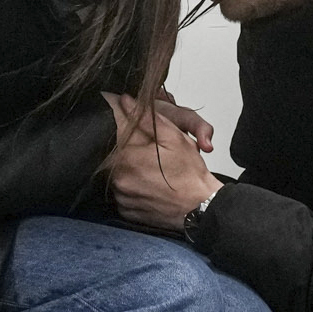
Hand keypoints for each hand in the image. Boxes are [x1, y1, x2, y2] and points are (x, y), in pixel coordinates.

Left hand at [104, 101, 219, 234]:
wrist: (200, 208)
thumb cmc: (190, 174)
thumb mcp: (173, 138)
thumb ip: (146, 118)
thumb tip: (125, 102)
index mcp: (126, 157)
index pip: (114, 131)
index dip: (122, 123)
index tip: (132, 126)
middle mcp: (119, 178)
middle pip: (113, 154)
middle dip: (128, 148)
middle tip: (148, 152)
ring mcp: (121, 196)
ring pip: (117, 173)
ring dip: (128, 168)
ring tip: (150, 169)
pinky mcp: (125, 210)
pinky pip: (122, 192)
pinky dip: (131, 186)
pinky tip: (148, 184)